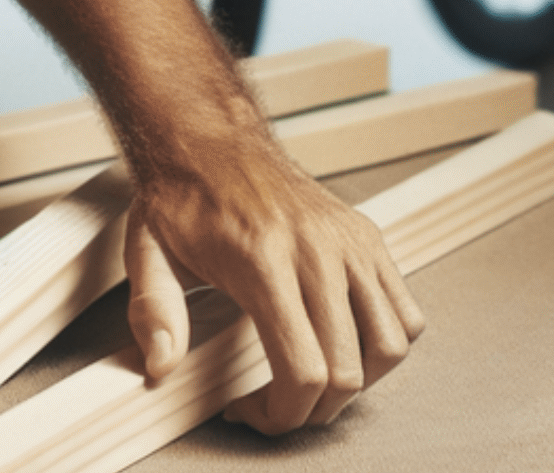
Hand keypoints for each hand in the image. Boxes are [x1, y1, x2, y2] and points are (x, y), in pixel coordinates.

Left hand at [125, 140, 424, 431]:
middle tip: (280, 407)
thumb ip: (154, 314)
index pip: (303, 368)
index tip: (256, 414)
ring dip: (358, 382)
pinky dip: (385, 344)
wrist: (209, 138)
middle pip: (349, 369)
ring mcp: (350, 243)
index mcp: (262, 260)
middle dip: (314, 409)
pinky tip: (345, 345)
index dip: (285, 413)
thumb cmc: (181, 196)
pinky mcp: (369, 238)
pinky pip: (406, 312)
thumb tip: (160, 367)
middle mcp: (316, 251)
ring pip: (389, 347)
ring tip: (315, 382)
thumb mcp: (147, 253)